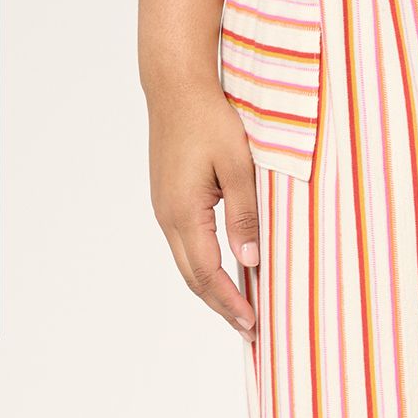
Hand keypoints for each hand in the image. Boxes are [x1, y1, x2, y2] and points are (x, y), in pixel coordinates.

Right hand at [146, 78, 260, 339]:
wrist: (175, 86)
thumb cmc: (211, 119)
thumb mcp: (239, 166)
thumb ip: (245, 215)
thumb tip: (250, 261)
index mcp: (184, 212)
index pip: (208, 273)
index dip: (231, 302)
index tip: (253, 325)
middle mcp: (168, 216)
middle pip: (193, 278)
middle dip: (222, 307)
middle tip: (251, 331)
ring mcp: (165, 208)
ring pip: (188, 264)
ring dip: (213, 291)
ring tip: (240, 311)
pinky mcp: (168, 199)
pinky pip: (186, 245)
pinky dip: (206, 268)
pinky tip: (226, 273)